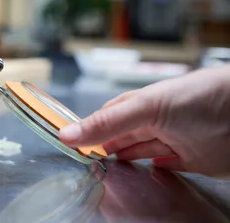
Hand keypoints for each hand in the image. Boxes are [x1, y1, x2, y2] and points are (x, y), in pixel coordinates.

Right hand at [59, 65, 229, 176]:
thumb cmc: (199, 98)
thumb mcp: (145, 108)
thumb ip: (106, 123)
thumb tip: (68, 134)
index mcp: (143, 103)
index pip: (109, 115)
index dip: (92, 127)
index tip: (74, 141)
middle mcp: (158, 120)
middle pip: (125, 134)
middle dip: (107, 144)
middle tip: (87, 156)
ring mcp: (177, 139)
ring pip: (145, 149)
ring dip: (129, 156)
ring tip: (110, 164)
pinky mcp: (195, 158)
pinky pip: (172, 163)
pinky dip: (159, 166)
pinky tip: (151, 167)